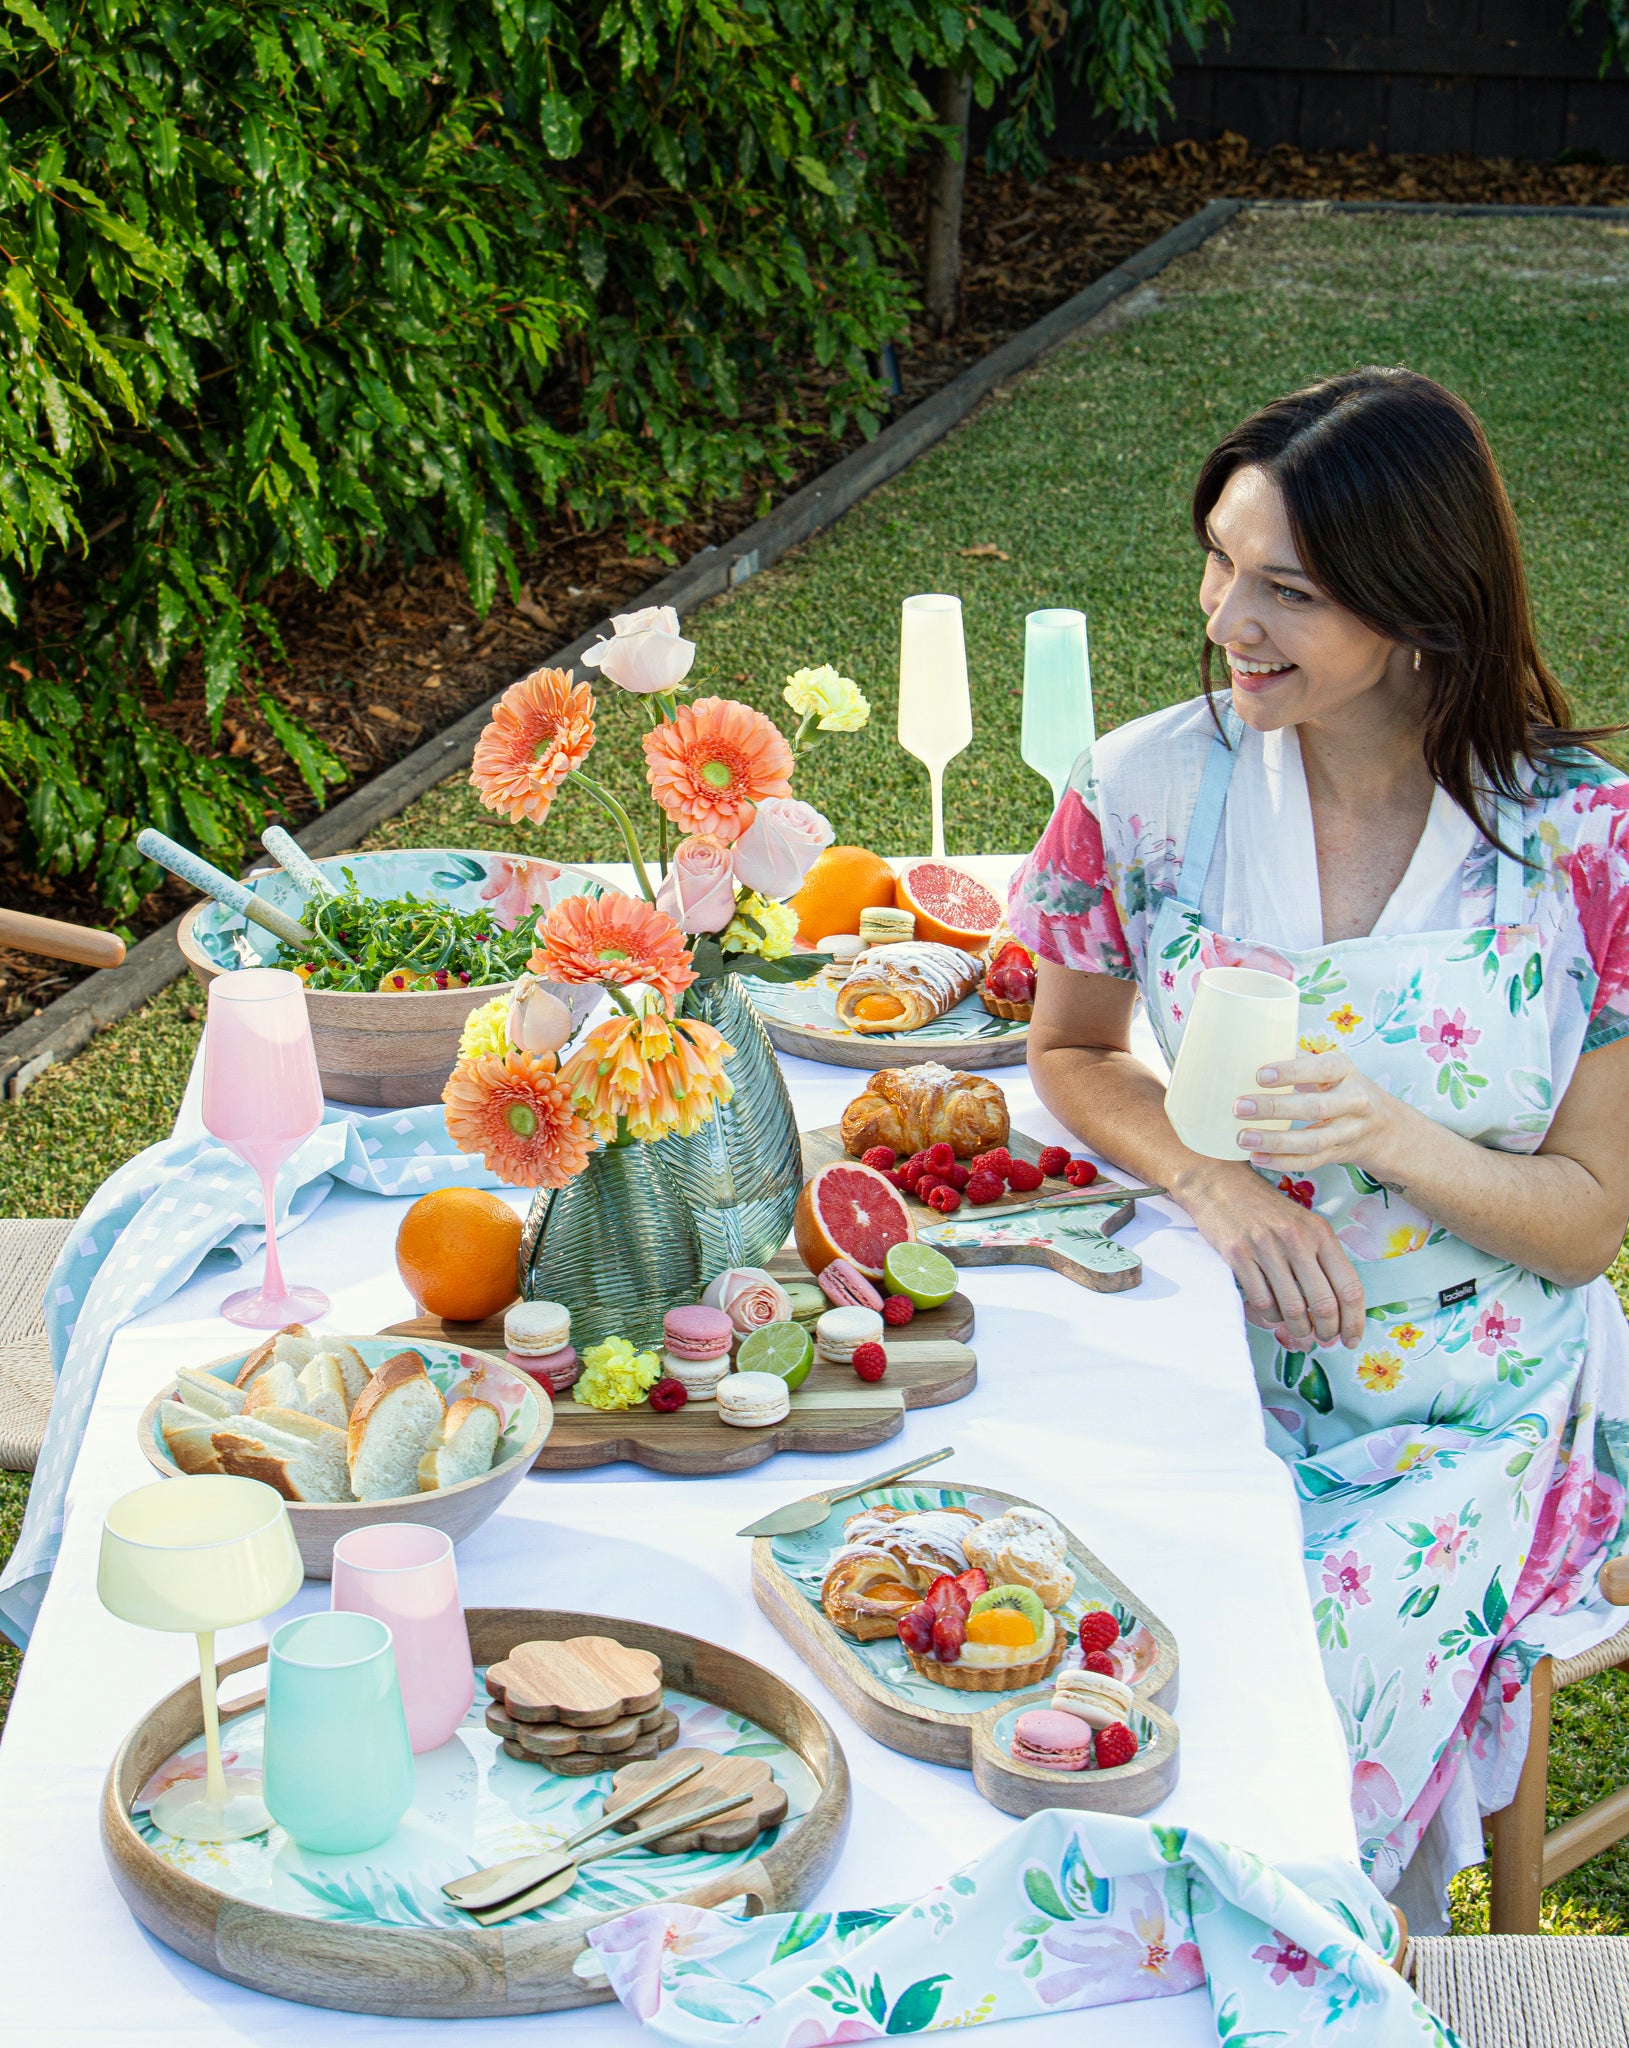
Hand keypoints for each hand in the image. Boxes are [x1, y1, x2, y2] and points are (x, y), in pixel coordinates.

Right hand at [1174, 1160, 1365, 1351]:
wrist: (1219, 1184)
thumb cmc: (1265, 1208)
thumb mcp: (1303, 1223)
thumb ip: (1321, 1257)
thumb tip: (1336, 1305)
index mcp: (1321, 1233)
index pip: (1349, 1287)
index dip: (1354, 1321)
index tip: (1351, 1339)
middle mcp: (1297, 1239)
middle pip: (1324, 1304)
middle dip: (1327, 1331)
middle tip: (1323, 1339)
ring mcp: (1266, 1247)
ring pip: (1292, 1308)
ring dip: (1298, 1329)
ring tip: (1299, 1332)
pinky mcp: (1238, 1255)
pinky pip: (1261, 1300)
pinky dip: (1270, 1316)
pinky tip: (1272, 1314)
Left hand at [1233, 1050, 1413, 1176]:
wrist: (1384, 1125)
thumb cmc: (1341, 1086)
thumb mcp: (1330, 1067)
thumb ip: (1298, 1060)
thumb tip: (1250, 1051)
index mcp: (1345, 1070)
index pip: (1321, 1069)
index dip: (1291, 1072)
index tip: (1259, 1075)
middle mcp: (1353, 1101)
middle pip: (1315, 1108)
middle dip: (1275, 1108)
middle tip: (1240, 1107)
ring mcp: (1348, 1131)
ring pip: (1312, 1141)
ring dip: (1275, 1141)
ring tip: (1243, 1138)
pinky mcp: (1340, 1154)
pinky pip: (1311, 1161)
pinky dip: (1282, 1162)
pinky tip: (1257, 1158)